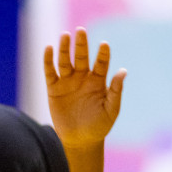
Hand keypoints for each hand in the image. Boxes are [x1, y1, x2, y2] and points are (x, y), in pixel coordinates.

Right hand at [44, 30, 124, 150]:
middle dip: (81, 44)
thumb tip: (123, 71)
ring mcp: (67, 81)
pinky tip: (49, 48)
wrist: (81, 141)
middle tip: (81, 31)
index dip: (103, 54)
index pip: (101, 63)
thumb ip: (116, 91)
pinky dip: (48, 60)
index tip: (104, 44)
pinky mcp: (53, 88)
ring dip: (64, 48)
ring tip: (65, 36)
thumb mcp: (111, 110)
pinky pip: (50, 71)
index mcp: (98, 81)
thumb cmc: (99, 126)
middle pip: (81, 56)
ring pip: (65, 60)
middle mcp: (82, 77)